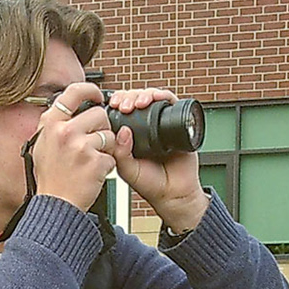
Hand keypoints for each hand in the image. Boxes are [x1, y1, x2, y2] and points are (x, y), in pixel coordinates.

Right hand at [30, 81, 116, 212]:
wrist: (56, 206)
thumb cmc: (51, 179)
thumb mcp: (43, 145)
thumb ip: (56, 125)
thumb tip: (72, 107)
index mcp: (50, 123)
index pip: (74, 91)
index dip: (91, 91)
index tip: (98, 97)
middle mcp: (63, 131)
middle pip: (99, 114)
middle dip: (102, 128)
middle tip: (94, 144)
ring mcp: (79, 146)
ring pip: (109, 134)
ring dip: (107, 148)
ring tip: (92, 161)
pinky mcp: (94, 161)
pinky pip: (113, 155)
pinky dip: (108, 165)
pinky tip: (94, 173)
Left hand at [106, 87, 209, 233]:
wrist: (175, 193)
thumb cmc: (151, 184)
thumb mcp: (128, 171)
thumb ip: (121, 154)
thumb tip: (122, 130)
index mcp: (129, 136)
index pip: (121, 111)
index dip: (116, 104)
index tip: (111, 105)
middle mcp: (145, 127)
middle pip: (135, 100)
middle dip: (128, 96)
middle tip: (123, 104)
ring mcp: (161, 124)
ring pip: (151, 98)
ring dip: (143, 94)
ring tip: (138, 103)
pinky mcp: (177, 123)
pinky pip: (171, 103)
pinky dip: (162, 96)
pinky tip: (155, 100)